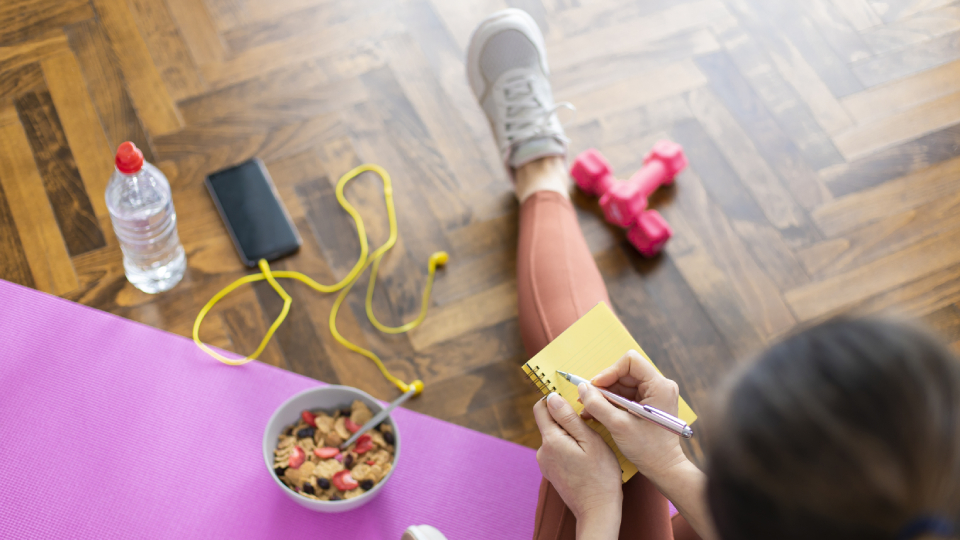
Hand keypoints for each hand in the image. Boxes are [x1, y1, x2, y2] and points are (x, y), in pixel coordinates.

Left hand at [533, 393, 622, 531]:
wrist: (597, 510)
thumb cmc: (600, 475)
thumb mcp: (590, 440)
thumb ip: (568, 418)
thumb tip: (552, 397)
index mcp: (550, 440)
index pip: (541, 408)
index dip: (554, 399)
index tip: (571, 401)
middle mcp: (542, 451)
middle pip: (549, 422)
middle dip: (565, 419)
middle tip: (588, 426)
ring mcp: (545, 463)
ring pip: (555, 437)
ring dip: (569, 435)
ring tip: (589, 444)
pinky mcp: (551, 472)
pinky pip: (557, 451)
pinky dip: (569, 448)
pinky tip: (584, 457)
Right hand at [579, 350, 687, 481]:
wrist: (663, 468)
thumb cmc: (648, 449)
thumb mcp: (619, 426)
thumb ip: (598, 405)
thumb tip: (582, 388)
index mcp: (659, 386)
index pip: (630, 362)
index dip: (610, 371)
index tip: (595, 386)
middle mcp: (660, 386)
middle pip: (624, 373)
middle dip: (604, 386)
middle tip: (587, 400)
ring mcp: (655, 394)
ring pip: (623, 384)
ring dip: (604, 396)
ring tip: (589, 410)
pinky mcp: (649, 403)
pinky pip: (625, 395)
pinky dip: (611, 403)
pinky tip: (597, 413)